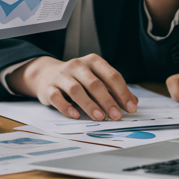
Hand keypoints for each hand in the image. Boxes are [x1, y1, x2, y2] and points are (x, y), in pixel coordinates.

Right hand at [7, 54, 137, 120]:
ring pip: (76, 89)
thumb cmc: (77, 79)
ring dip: (89, 104)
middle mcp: (77, 66)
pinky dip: (66, 107)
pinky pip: (57, 97)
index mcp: (92, 61)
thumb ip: (114, 90)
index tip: (130, 108)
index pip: (110, 75)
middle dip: (107, 100)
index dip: (122, 92)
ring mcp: (62, 76)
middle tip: (117, 116)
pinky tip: (75, 115)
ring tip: (100, 117)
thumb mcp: (96, 78)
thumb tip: (133, 103)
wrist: (46, 74)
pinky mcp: (49, 87)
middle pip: (94, 82)